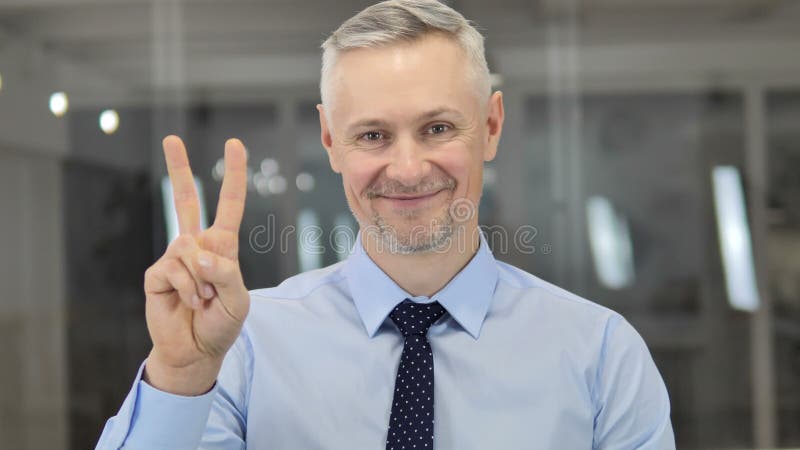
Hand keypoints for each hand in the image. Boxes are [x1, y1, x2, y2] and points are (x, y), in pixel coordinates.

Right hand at [142, 135, 249, 394]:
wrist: (195, 350)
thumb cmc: (221, 324)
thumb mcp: (238, 301)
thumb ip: (226, 274)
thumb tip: (198, 252)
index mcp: (222, 247)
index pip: (229, 205)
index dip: (233, 175)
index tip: (233, 144)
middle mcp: (197, 246)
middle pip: (186, 199)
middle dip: (178, 168)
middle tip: (171, 138)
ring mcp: (175, 257)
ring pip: (188, 248)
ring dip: (201, 280)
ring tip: (204, 300)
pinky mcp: (157, 273)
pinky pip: (174, 269)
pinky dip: (187, 289)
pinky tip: (188, 302)